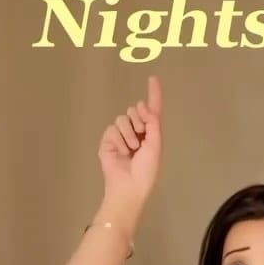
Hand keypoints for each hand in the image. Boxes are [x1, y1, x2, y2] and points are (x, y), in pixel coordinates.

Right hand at [97, 75, 162, 220]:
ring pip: (123, 118)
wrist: (129, 186)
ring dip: (129, 133)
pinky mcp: (108, 140)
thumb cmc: (146, 170)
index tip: (153, 78)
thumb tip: (143, 105)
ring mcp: (121, 135)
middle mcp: (136, 131)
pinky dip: (118, 140)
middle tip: (141, 138)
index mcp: (150, 133)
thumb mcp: (155, 145)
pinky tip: (121, 152)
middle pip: (135, 110)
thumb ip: (153, 123)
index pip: (152, 110)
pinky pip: (112, 129)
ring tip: (131, 150)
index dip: (153, 94)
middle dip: (139, 120)